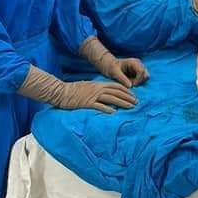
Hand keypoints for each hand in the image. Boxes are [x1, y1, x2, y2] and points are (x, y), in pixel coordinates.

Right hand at [19, 66, 137, 113]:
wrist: (61, 92)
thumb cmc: (73, 90)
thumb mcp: (88, 86)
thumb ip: (97, 89)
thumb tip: (106, 93)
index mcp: (98, 84)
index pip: (116, 86)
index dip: (126, 90)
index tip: (133, 95)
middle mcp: (97, 89)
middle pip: (116, 92)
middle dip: (128, 97)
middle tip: (136, 102)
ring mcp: (92, 96)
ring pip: (111, 98)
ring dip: (122, 102)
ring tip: (130, 107)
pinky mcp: (86, 103)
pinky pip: (99, 106)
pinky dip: (107, 109)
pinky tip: (114, 113)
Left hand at [106, 57, 149, 87]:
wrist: (110, 66)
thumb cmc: (111, 67)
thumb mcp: (114, 73)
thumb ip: (122, 79)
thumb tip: (131, 86)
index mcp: (133, 62)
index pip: (141, 71)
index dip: (138, 80)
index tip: (131, 85)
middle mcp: (139, 64)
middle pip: (145, 75)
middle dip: (139, 82)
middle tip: (130, 85)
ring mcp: (140, 69)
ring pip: (145, 78)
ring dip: (138, 83)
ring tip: (129, 84)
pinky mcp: (139, 73)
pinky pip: (142, 80)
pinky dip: (137, 83)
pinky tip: (130, 83)